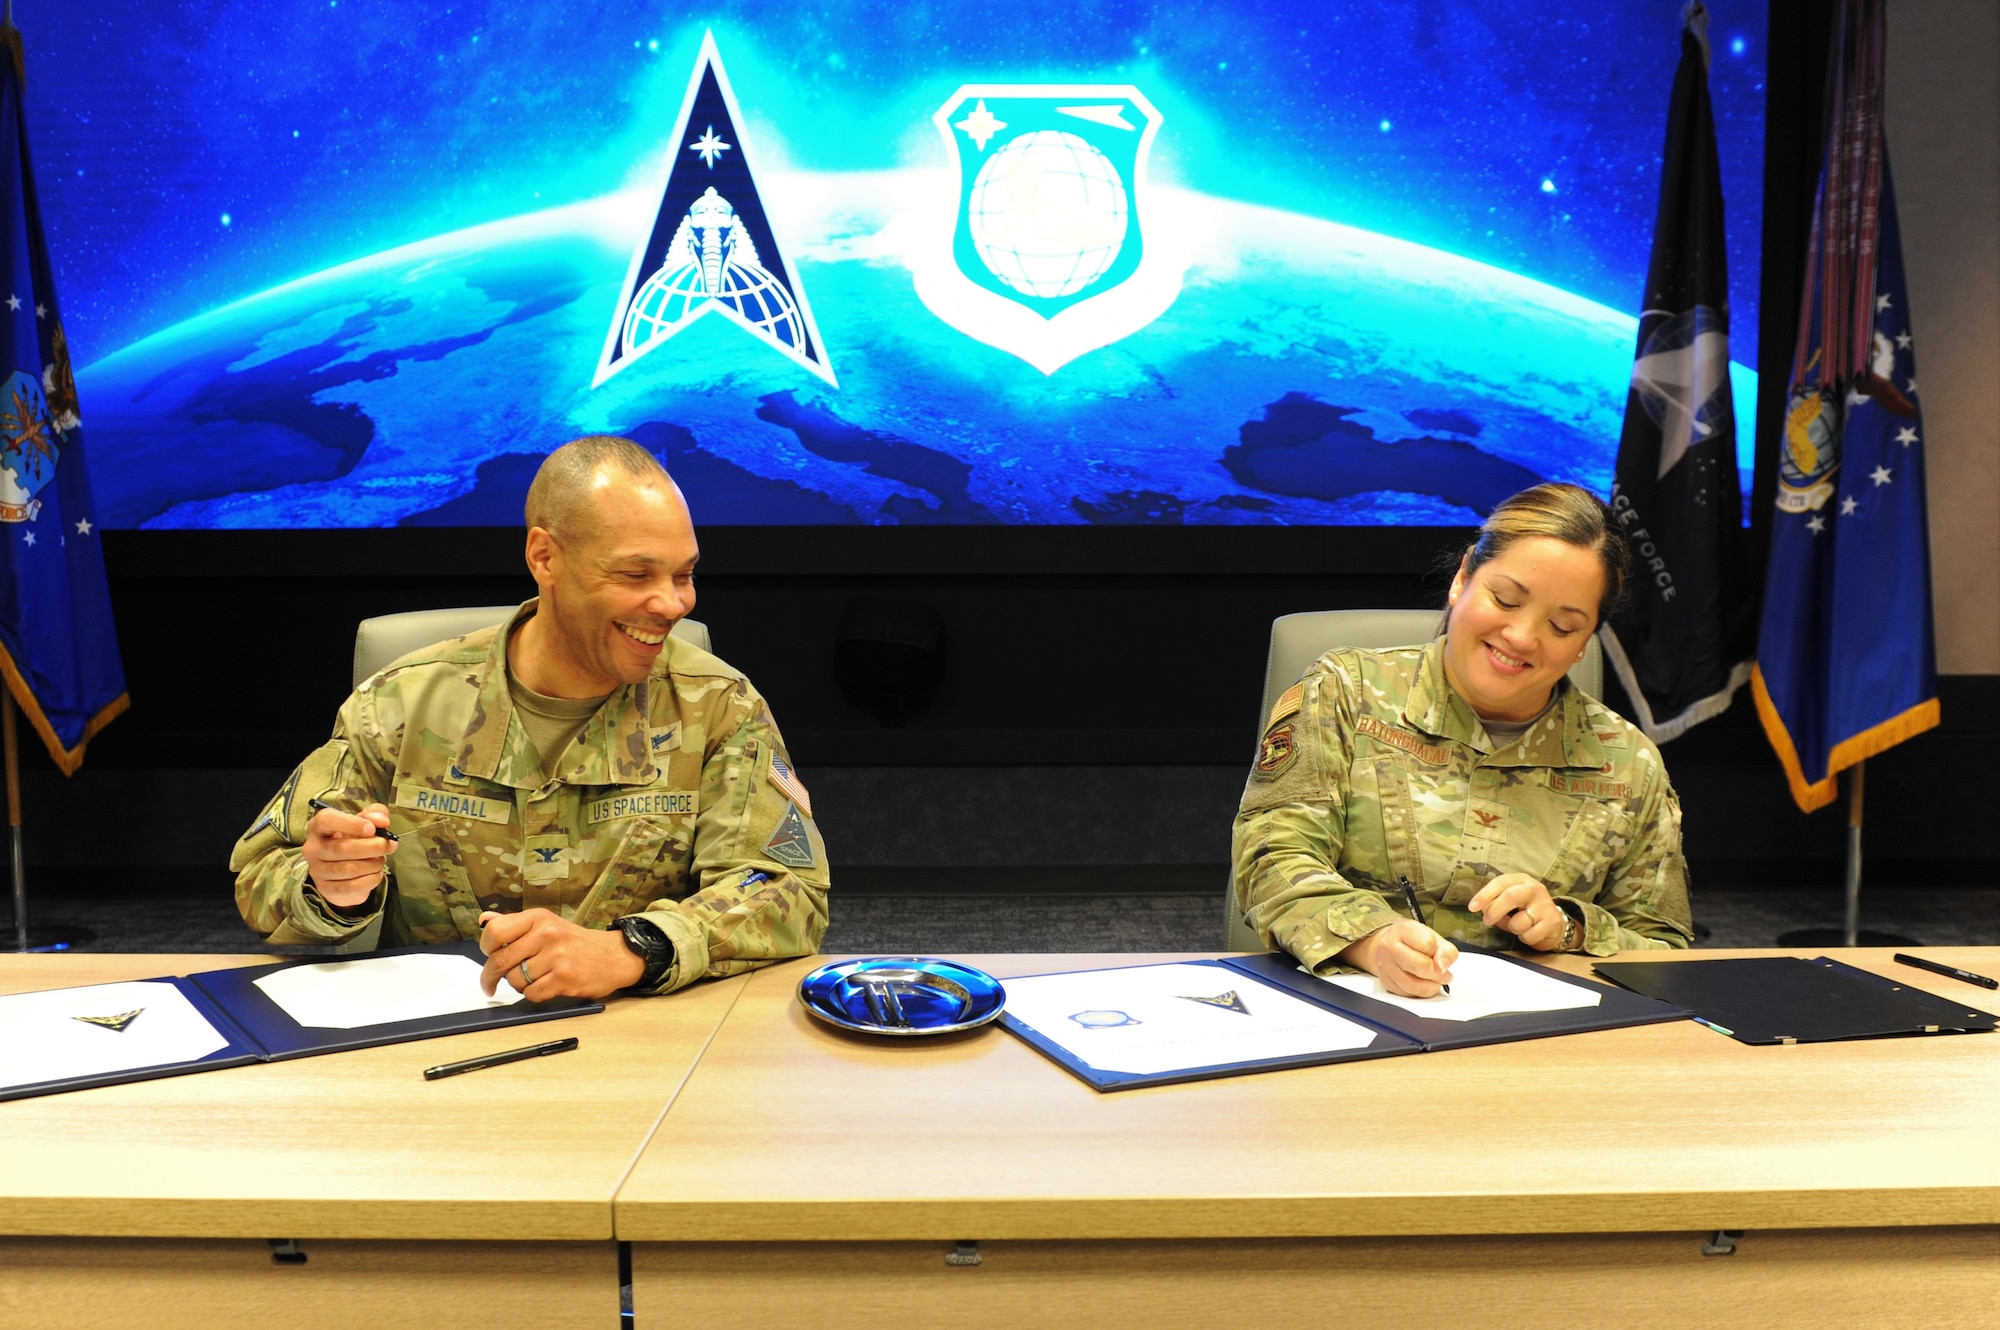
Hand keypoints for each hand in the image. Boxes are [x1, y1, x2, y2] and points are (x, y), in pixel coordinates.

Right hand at [303, 802, 394, 907]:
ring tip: (380, 860)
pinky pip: (352, 887)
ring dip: (373, 864)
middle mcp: (312, 848)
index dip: (352, 824)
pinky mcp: (326, 889)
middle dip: (373, 847)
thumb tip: (382, 821)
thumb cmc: (354, 839)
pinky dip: (371, 880)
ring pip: (349, 869)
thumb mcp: (366, 820)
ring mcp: (317, 870)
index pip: (326, 820)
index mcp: (318, 826)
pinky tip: (376, 873)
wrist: (346, 869)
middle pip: (343, 848)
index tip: (372, 829)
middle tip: (389, 845)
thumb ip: (376, 813)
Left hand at [478, 908, 645, 1000]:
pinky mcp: (564, 979)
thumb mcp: (547, 924)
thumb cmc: (576, 942)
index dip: (486, 947)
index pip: (495, 931)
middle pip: (500, 960)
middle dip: (490, 976)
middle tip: (490, 983)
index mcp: (539, 918)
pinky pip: (532, 994)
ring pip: (514, 980)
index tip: (488, 955)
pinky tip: (545, 986)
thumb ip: (515, 923)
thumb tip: (484, 920)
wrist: (614, 956)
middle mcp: (547, 934)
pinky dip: (534, 994)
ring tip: (534, 978)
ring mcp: (556, 957)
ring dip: (518, 985)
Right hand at [1339, 919, 1458, 997]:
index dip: (1439, 952)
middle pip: (1421, 966)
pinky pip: (1410, 994)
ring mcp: (1385, 966)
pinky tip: (1422, 982)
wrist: (1393, 946)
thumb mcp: (1435, 938)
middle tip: (1444, 973)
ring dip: (1432, 986)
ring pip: (1416, 986)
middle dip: (1438, 973)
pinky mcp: (1386, 983)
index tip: (1438, 954)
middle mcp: (1388, 946)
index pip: (1429, 944)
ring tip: (1434, 979)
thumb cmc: (1415, 942)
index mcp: (1402, 929)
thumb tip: (1442, 967)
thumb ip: (1446, 951)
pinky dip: (1421, 992)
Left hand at [1468, 872, 1568, 950]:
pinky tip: (1530, 932)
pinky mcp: (1553, 921)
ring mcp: (1545, 905)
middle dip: (1495, 910)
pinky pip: (1530, 935)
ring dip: (1512, 928)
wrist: (1554, 923)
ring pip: (1519, 921)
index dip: (1484, 895)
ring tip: (1518, 926)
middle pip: (1511, 896)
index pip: (1500, 883)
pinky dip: (1524, 938)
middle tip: (1487, 921)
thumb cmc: (1525, 910)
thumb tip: (1482, 908)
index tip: (1472, 907)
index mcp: (1520, 880)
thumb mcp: (1509, 902)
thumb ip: (1495, 902)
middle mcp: (1534, 889)